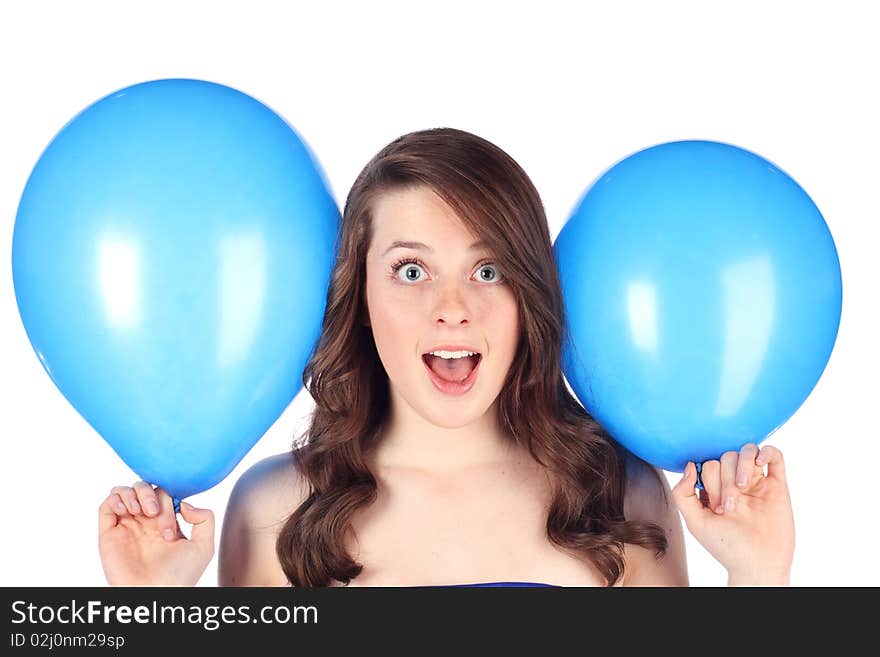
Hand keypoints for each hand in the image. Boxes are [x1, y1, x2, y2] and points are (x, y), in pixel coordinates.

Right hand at [98, 481, 214, 585]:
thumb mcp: (204, 546)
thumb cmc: (180, 576)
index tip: (173, 523)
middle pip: (145, 488)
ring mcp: (126, 527)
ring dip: (134, 493)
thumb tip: (184, 504)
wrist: (157, 593)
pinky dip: (116, 499)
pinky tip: (127, 510)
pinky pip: (106, 505)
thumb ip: (205, 519)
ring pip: (124, 491)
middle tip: (155, 515)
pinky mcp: (109, 534)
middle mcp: (145, 523)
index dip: (169, 501)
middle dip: (152, 495)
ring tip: (141, 511)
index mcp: (165, 523)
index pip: (164, 494)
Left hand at [671, 443, 794, 584]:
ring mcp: (757, 483)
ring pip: (747, 452)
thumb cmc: (727, 546)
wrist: (758, 564)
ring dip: (741, 464)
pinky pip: (775, 456)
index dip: (709, 481)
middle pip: (726, 457)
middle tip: (729, 507)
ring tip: (743, 487)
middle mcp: (735, 484)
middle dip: (724, 479)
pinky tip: (759, 463)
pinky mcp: (778, 486)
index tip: (715, 506)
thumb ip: (683, 493)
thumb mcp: (695, 522)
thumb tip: (690, 465)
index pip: (709, 465)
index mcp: (715, 490)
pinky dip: (766, 452)